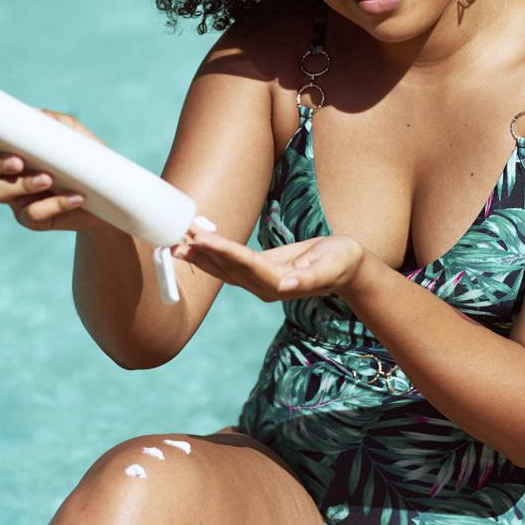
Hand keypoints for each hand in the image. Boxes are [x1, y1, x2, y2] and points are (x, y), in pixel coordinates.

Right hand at [0, 108, 109, 232]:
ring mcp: (14, 199)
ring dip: (22, 185)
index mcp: (5, 151)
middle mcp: (2, 175)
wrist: (110, 195)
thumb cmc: (85, 157)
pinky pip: (32, 214)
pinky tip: (75, 197)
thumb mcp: (70, 133)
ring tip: (49, 178)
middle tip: (18, 161)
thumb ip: (49, 122)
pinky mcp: (33, 219)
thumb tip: (31, 118)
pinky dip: (55, 203)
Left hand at [170, 225, 367, 301]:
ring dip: (201, 255)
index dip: (223, 250)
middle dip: (203, 252)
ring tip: (177, 242)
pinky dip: (211, 253)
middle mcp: (265, 286)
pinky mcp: (259, 272)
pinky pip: (229, 263)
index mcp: (281, 283)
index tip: (201, 238)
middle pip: (228, 268)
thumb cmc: (343, 263)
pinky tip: (196, 244)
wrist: (347, 269)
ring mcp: (260, 281)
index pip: (246, 264)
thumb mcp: (332, 267)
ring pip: (224, 269)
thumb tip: (286, 287)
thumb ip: (310, 279)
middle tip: (177, 237)